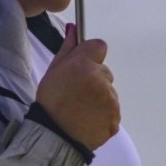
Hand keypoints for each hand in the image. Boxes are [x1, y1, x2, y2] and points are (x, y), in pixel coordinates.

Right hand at [35, 23, 118, 149]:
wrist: (54, 137)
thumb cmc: (50, 103)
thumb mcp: (53, 71)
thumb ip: (67, 49)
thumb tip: (74, 28)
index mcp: (84, 65)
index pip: (99, 46)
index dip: (91, 55)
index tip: (82, 66)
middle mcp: (101, 80)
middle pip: (105, 72)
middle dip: (94, 79)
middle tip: (77, 94)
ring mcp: (110, 101)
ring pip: (109, 92)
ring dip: (100, 98)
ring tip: (81, 110)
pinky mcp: (115, 118)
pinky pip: (112, 111)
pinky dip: (104, 114)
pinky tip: (88, 120)